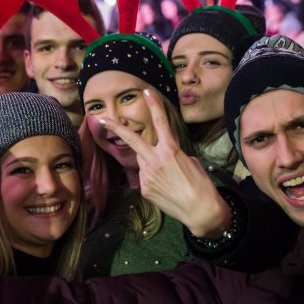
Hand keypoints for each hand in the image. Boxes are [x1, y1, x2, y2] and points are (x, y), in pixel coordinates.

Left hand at [98, 89, 231, 237]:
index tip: (147, 92)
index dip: (154, 106)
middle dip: (116, 128)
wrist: (200, 211)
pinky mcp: (144, 189)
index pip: (161, 122)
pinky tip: (166, 189)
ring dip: (151, 163)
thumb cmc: (202, 186)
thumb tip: (165, 157)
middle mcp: (155, 160)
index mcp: (170, 150)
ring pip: (143, 162)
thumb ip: (174, 155)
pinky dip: (154, 179)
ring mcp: (147, 175)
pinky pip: (146, 178)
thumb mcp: (191, 162)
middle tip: (101, 119)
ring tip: (169, 177)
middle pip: (132, 140)